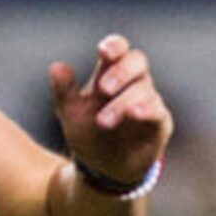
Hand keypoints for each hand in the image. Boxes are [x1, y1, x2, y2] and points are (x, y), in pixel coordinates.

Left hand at [50, 33, 172, 187]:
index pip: (118, 50)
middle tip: (103, 88)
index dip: (114, 46)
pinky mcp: (159, 122)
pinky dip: (145, 110)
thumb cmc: (87, 134)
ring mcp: (148, 101)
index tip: (103, 52)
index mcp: (110, 74)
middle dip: (120, 72)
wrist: (100, 170)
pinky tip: (133, 113)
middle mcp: (133, 83)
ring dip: (122, 103)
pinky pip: (157, 110)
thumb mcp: (70, 113)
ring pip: (144, 89)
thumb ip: (64, 91)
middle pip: (137, 61)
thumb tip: (56, 66)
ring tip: (102, 121)